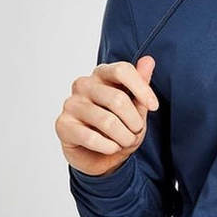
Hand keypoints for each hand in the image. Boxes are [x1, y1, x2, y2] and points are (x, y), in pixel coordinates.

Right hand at [55, 56, 159, 176]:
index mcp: (101, 74)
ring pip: (107, 121)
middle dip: (134, 122)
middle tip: (136, 132)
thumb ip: (141, 85)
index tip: (154, 106)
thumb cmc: (119, 127)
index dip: (142, 89)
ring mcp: (71, 103)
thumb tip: (148, 60)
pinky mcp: (62, 125)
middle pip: (117, 99)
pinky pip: (91, 138)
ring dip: (124, 137)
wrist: (100, 156)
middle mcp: (84, 85)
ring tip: (125, 142)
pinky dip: (109, 147)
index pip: (122, 70)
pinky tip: (111, 148)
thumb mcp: (136, 107)